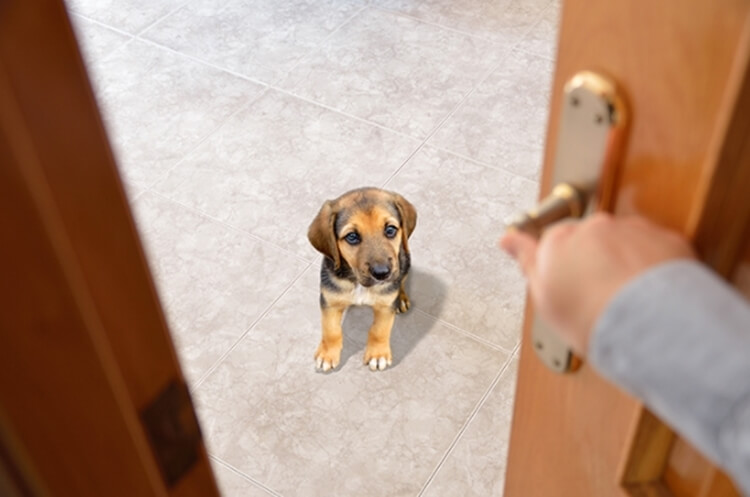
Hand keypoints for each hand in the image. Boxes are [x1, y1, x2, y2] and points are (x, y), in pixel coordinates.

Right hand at [500, 213, 695, 355]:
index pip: (552, 242)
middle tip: (599, 295)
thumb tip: (507, 240)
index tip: (568, 278)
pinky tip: (650, 292)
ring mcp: (629, 230)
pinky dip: (653, 264)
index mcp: (557, 240)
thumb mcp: (544, 297)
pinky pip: (655, 246)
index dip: (560, 265)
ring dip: (625, 261)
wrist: (648, 324)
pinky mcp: (663, 237)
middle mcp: (593, 227)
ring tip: (628, 297)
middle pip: (589, 240)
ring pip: (623, 241)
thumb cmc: (593, 317)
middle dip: (594, 261)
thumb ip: (526, 260)